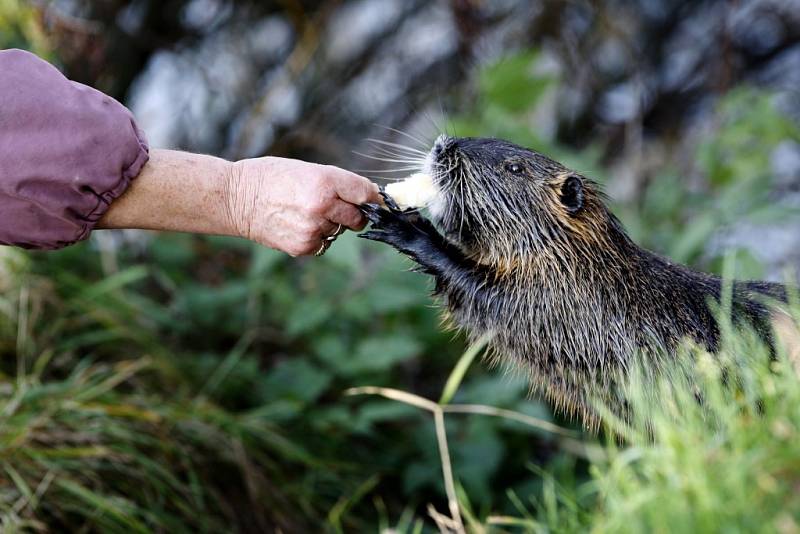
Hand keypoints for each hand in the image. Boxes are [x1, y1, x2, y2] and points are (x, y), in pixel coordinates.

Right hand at [225, 156, 380, 255]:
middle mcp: (322, 205)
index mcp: (325, 181)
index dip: (372, 197)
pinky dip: (316, 237)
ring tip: (303, 213)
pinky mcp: (304, 246)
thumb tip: (372, 196)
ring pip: (339, 232)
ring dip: (330, 225)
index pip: (366, 193)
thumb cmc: (273, 178)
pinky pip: (323, 244)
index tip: (373, 200)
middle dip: (353, 214)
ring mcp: (313, 228)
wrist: (236, 198)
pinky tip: (296, 225)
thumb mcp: (308, 170)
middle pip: (359, 217)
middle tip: (334, 207)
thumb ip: (339, 183)